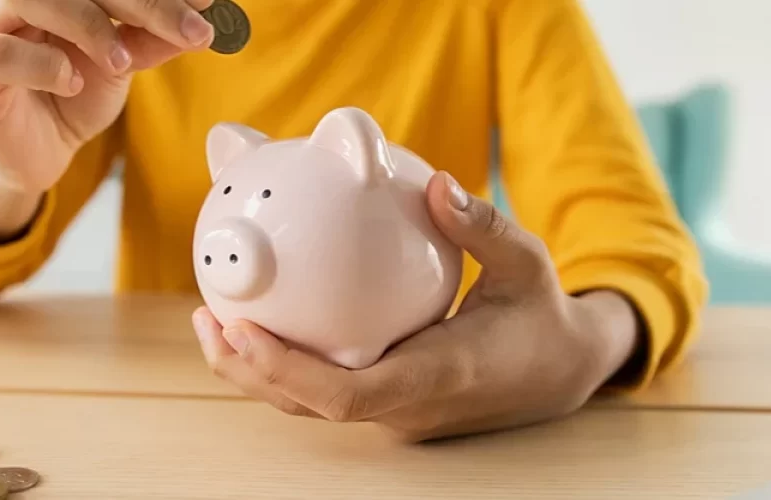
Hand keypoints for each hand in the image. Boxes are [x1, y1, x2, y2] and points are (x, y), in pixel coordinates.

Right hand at [0, 0, 214, 192]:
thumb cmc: (72, 98)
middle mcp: (8, 0)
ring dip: (87, 23)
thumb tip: (201, 20)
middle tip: (187, 28)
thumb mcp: (122, 64)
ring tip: (121, 60)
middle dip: (137, 0)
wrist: (40, 155)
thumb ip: (152, 39)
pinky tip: (72, 82)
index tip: (205, 3)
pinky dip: (43, 65)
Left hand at [191, 171, 641, 441]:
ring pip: (310, 404)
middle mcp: (407, 407)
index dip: (288, 370)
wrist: (561, 373)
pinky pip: (324, 388)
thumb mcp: (526, 264)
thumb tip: (434, 184)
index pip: (348, 394)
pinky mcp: (387, 402)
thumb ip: (481, 226)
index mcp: (437, 379)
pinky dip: (285, 362)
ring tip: (213, 322)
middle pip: (310, 406)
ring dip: (257, 370)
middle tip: (209, 319)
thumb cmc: (543, 318)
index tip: (243, 332)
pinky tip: (258, 322)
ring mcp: (395, 412)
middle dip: (251, 371)